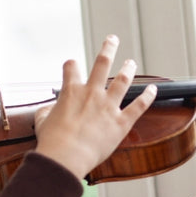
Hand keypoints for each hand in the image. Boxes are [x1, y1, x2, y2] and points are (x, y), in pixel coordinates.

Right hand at [34, 35, 156, 180]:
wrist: (66, 157)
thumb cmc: (53, 142)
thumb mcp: (42, 121)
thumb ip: (46, 111)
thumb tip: (48, 110)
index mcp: (71, 91)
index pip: (71, 68)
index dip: (70, 65)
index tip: (72, 65)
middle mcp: (92, 94)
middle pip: (102, 63)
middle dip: (108, 48)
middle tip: (112, 39)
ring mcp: (108, 107)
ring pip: (123, 80)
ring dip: (128, 68)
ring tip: (131, 62)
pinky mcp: (121, 122)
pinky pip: (138, 105)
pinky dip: (148, 96)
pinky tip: (153, 89)